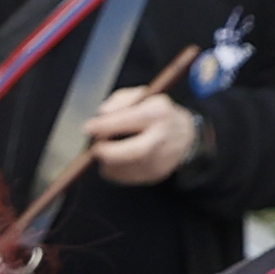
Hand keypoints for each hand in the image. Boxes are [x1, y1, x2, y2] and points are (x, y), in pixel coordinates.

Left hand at [81, 86, 204, 186]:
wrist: (186, 136)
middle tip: (95, 146)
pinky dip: (114, 169)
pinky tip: (117, 159)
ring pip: (121, 168)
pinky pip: (124, 177)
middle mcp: (160, 138)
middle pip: (125, 152)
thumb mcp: (144, 96)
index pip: (126, 120)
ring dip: (106, 160)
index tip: (88, 127)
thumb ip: (120, 100)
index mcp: (157, 113)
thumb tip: (101, 114)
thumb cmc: (159, 114)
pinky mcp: (154, 175)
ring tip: (108, 150)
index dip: (103, 126)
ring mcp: (159, 160)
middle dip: (103, 151)